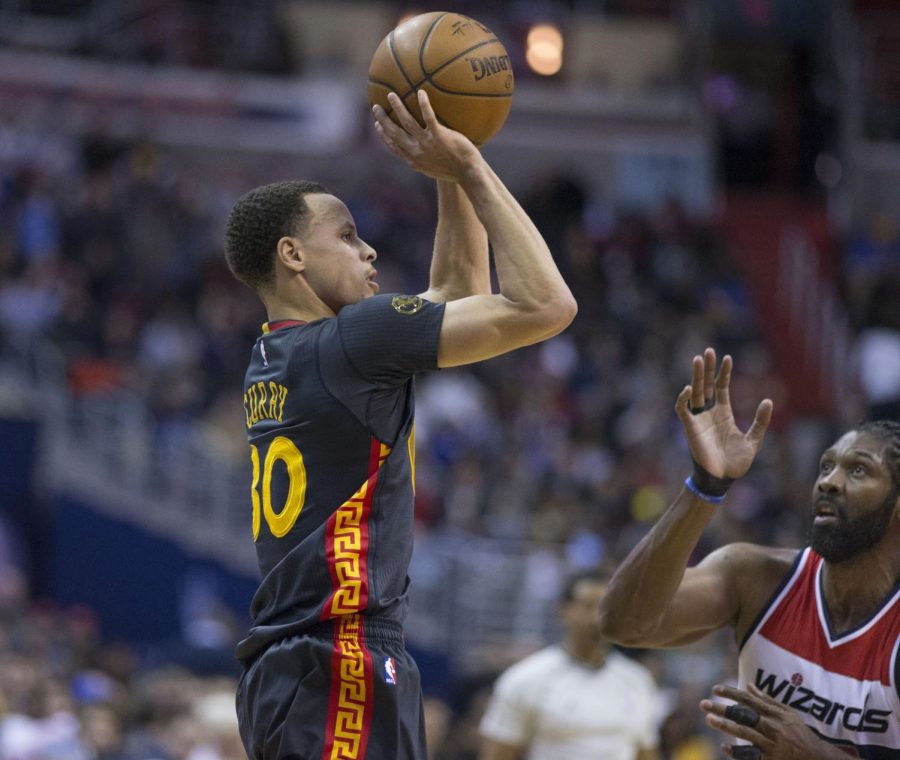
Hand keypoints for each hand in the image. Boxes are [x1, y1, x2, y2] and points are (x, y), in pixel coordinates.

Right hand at [372, 90, 480, 181]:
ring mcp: (427, 144)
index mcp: (414, 161)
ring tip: (392, 95)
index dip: (383, 135)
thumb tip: (424, 151)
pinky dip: (423, 104)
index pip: (394, 146)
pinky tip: (420, 92)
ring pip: (407, 122)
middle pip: (394, 133)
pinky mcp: (439, 136)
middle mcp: (417, 152)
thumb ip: (426, 159)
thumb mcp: (435, 169)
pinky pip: (429, 117)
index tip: (377, 125)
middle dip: (383, 119)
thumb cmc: (455, 171)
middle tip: (376, 107)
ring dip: (398, 108)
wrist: (468, 173)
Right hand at [675, 348, 772, 480]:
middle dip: (706, 368)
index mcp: (723, 413)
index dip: (723, 373)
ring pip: (694, 392)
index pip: (721, 387)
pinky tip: (689, 388)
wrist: (722, 479)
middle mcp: (709, 412)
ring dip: (695, 376)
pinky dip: (683, 399)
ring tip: (697, 359)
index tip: (727, 357)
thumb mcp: (753, 439)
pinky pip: (683, 409)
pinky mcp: (690, 428)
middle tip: (708, 351)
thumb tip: (768, 400)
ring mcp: (699, 419)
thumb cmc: (736, 462)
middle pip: (706, 385)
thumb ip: (760, 421)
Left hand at [700, 684, 848, 758]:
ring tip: (709, 720)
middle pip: (742, 715)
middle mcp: (771, 727)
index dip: (731, 693)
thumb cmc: (801, 734)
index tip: (715, 689)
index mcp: (774, 714)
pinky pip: (750, 756)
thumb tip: (750, 686)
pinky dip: (737, 752)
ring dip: (725, 727)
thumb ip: (768, 701)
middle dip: (722, 709)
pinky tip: (724, 747)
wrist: (818, 758)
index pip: (748, 700)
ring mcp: (770, 745)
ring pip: (744, 734)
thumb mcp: (788, 714)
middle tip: (703, 704)